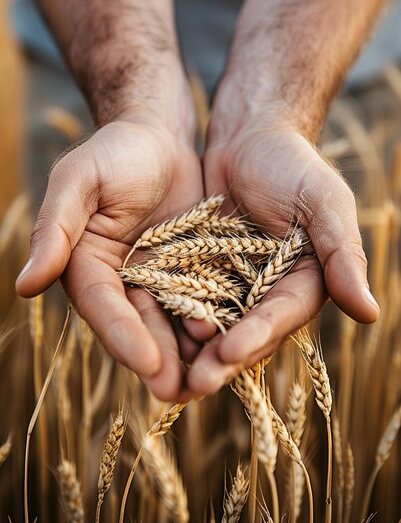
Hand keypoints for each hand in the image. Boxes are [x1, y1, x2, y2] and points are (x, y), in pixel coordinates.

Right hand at [16, 115, 203, 400]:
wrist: (159, 137)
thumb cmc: (114, 152)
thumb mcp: (79, 180)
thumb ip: (55, 229)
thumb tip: (25, 285)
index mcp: (87, 266)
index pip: (104, 307)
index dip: (123, 336)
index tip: (148, 362)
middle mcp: (121, 281)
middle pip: (138, 327)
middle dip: (158, 360)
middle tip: (181, 392)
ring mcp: (158, 280)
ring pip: (173, 323)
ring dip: (189, 353)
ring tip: (211, 380)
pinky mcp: (191, 272)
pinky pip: (203, 301)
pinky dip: (216, 323)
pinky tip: (235, 343)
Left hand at [186, 115, 379, 395]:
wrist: (249, 138)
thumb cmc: (293, 164)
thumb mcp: (324, 202)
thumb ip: (342, 254)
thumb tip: (371, 313)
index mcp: (305, 281)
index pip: (281, 315)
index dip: (257, 335)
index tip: (230, 353)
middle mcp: (269, 291)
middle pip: (246, 331)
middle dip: (222, 359)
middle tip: (194, 384)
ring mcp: (233, 283)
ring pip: (213, 323)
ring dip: (193, 350)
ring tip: (169, 376)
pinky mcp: (202, 270)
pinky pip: (186, 297)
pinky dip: (172, 316)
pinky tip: (151, 333)